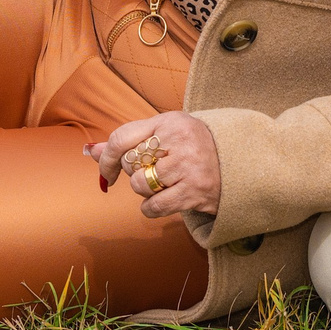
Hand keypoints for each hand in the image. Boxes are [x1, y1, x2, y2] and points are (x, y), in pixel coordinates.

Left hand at [83, 113, 221, 218]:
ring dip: (146, 191)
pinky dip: (152, 208)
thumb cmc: (194, 148)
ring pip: (140, 186)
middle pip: (130, 164)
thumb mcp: (165, 134)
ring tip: (165, 184)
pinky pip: (153, 206)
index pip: (122, 138)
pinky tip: (166, 199)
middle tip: (154, 172)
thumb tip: (88, 150)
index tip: (107, 172)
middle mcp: (179, 140)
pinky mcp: (195, 191)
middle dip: (135, 174)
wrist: (242, 163)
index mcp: (170, 121)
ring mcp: (188, 166)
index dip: (106, 158)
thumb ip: (128, 142)